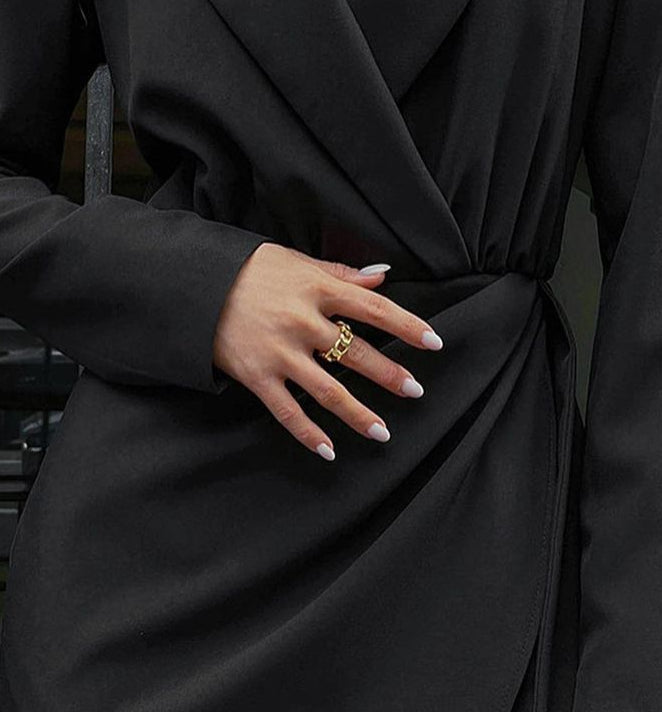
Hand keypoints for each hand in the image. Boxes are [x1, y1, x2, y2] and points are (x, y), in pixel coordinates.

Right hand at [212, 242, 443, 459]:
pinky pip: (287, 412)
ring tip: (383, 432)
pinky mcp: (257, 376)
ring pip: (329, 391)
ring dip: (359, 414)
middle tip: (415, 391)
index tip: (434, 342)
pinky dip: (308, 434)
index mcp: (317, 289)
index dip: (407, 326)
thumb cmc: (248, 270)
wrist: (192, 285)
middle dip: (390, 375)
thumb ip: (340, 272)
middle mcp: (303, 322)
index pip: (374, 308)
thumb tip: (381, 275)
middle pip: (358, 354)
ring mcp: (280, 353)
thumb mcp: (295, 260)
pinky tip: (329, 451)